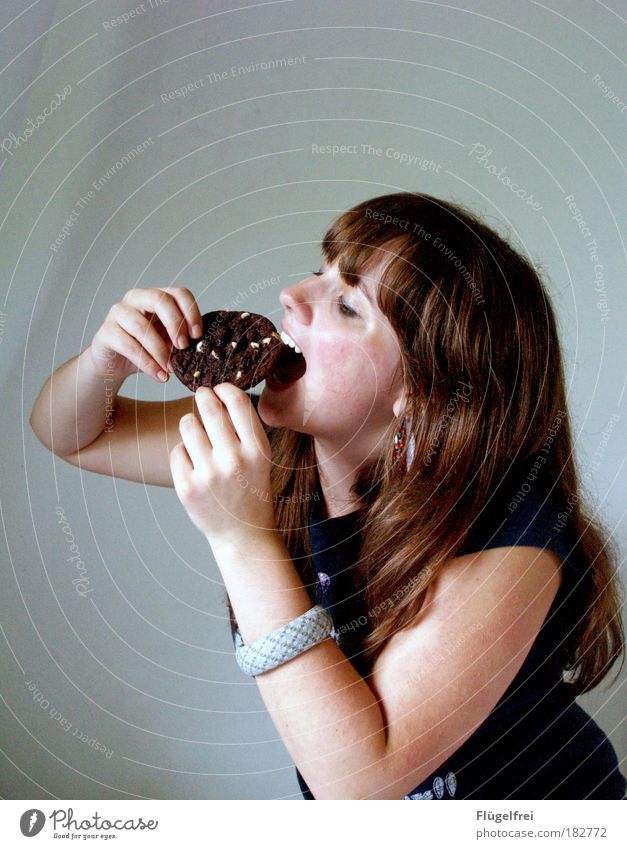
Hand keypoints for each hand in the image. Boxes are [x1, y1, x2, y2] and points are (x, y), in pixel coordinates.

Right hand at [89, 287, 202, 382]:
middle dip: (175, 323)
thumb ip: (182, 339)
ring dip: (160, 350)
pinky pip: (128, 345)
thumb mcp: (168, 342)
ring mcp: (118, 313)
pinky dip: (147, 363)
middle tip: (184, 347)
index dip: (191, 312)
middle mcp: (136, 298)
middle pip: (159, 299)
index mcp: (156, 297)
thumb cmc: (145, 349)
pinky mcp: (105, 332)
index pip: (179, 293)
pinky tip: (159, 375)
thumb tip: (203, 347)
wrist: (114, 364)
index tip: (198, 335)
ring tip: (170, 369)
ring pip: (141, 325)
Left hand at [169, 384, 275, 542]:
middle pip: (209, 409)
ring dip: (190, 423)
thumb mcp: (260, 459)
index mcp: (257, 450)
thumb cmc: (250, 490)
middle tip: (201, 393)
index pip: (237, 402)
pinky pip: (177, 451)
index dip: (225, 388)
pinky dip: (183, 452)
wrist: (243, 534)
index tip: (219, 388)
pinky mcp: (187, 487)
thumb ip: (244, 430)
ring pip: (187, 426)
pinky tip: (194, 463)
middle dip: (202, 395)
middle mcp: (234, 460)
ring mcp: (208, 475)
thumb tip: (218, 394)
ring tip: (196, 432)